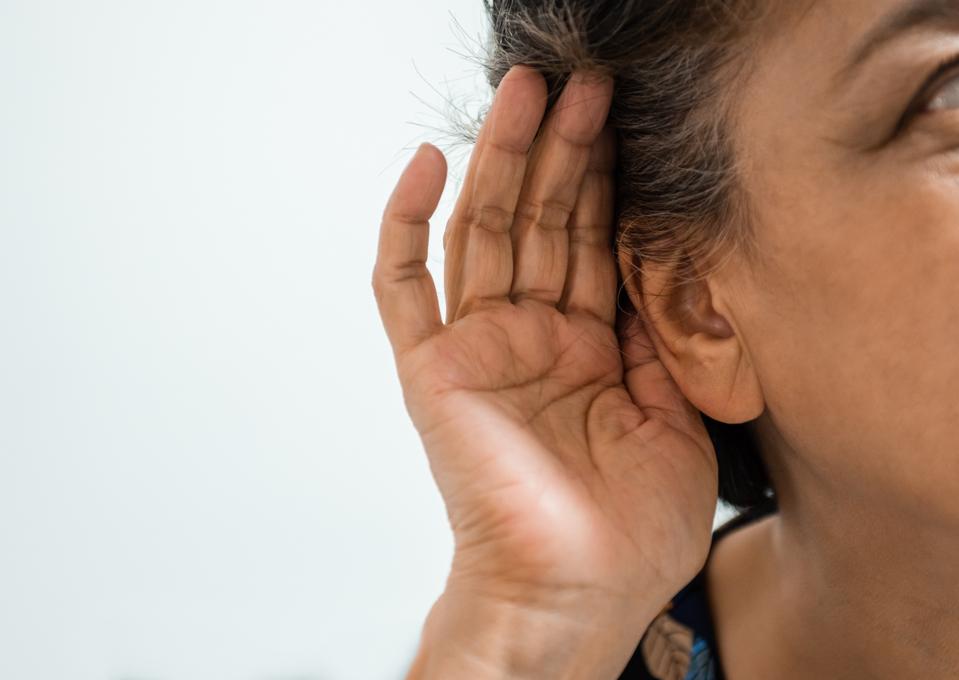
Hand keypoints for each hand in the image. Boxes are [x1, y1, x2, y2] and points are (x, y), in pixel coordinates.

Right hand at [373, 65, 717, 624]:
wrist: (575, 596)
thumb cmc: (628, 532)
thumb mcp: (678, 419)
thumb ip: (658, 338)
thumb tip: (655, 267)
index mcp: (588, 350)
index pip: (589, 243)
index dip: (604, 181)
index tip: (619, 120)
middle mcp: (530, 339)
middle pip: (539, 222)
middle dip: (561, 151)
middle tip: (580, 84)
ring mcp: (478, 349)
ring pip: (483, 234)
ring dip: (500, 162)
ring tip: (522, 92)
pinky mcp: (432, 369)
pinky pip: (403, 288)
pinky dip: (405, 225)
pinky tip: (424, 165)